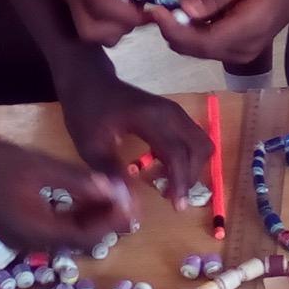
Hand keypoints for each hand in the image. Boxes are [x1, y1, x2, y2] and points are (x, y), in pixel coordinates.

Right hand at [0, 138, 135, 252]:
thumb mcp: (40, 168)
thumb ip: (78, 182)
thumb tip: (114, 191)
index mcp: (38, 233)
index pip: (89, 237)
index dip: (114, 220)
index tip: (133, 202)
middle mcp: (30, 244)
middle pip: (79, 240)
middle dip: (105, 221)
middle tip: (127, 199)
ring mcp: (19, 237)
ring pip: (65, 234)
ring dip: (89, 218)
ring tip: (110, 194)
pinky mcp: (13, 227)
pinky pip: (51, 227)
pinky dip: (70, 214)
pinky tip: (80, 195)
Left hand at [59, 70, 210, 211]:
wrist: (89, 81)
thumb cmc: (87, 111)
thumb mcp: (90, 145)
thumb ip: (111, 173)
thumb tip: (128, 203)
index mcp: (150, 118)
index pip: (177, 153)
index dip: (181, 182)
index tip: (177, 207)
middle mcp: (169, 112)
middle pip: (199, 148)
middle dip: (191, 176)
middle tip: (171, 196)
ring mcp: (174, 111)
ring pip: (201, 142)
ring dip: (192, 166)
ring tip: (168, 184)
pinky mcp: (174, 114)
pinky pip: (192, 138)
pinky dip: (187, 157)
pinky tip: (164, 169)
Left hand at [157, 0, 288, 65]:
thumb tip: (184, 9)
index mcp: (246, 32)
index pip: (197, 41)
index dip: (171, 26)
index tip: (154, 5)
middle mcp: (241, 50)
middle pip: (192, 48)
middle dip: (171, 26)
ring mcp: (241, 52)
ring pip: (196, 47)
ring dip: (180, 26)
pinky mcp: (238, 47)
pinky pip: (206, 42)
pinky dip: (192, 26)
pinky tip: (191, 4)